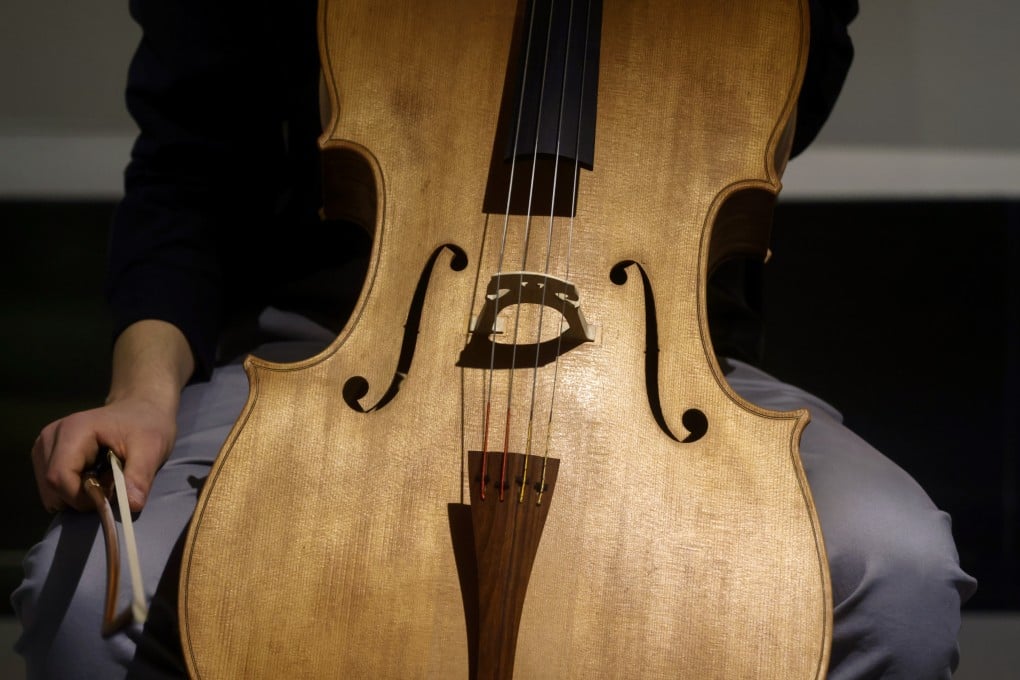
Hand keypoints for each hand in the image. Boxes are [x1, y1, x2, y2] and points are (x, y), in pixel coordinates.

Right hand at [31, 319, 194, 512]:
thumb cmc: (147, 425)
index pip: (59, 478)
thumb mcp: (152, 448)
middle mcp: (51, 436)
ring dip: (77, 495)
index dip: (82, 497)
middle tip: (111, 486)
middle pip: (51, 486)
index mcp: (73, 430)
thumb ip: (139, 476)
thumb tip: (132, 506)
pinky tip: (92, 476)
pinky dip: (73, 490)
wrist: (141, 410)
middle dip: (81, 498)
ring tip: (103, 478)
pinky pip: (52, 487)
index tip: (110, 496)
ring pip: (50, 491)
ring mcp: (44, 446)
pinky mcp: (45, 455)